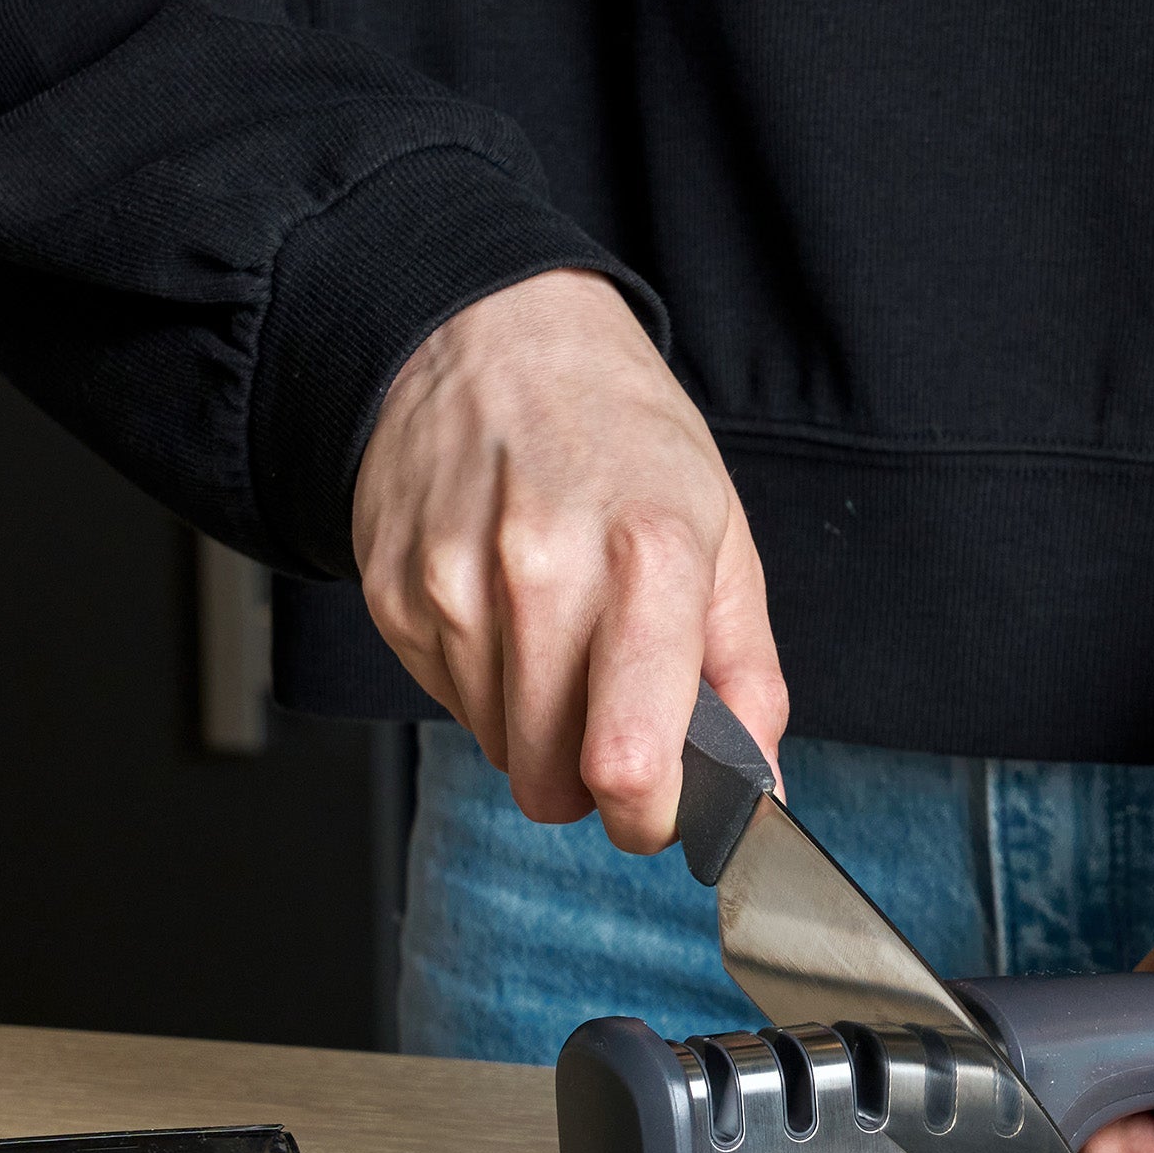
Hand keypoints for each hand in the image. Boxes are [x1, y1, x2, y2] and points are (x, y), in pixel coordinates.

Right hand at [352, 269, 787, 849]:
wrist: (487, 334)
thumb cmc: (617, 432)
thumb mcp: (719, 532)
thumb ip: (748, 677)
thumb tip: (761, 792)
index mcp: (645, 555)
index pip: (629, 761)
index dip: (653, 818)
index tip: (665, 808)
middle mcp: (539, 571)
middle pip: (555, 784)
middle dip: (596, 778)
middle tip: (618, 710)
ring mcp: (452, 585)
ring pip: (503, 754)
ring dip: (540, 728)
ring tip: (561, 633)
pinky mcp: (392, 596)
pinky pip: (452, 707)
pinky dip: (489, 685)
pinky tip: (506, 609)